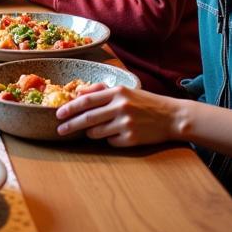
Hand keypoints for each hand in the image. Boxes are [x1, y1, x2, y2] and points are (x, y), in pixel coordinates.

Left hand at [55, 84, 179, 146]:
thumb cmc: (145, 102)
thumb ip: (101, 90)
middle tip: (60, 130)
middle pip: (88, 118)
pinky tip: (118, 134)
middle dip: (70, 125)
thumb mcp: (125, 90)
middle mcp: (121, 107)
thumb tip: (79, 92)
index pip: (87, 100)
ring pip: (96, 133)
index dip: (70, 108)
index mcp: (118, 92)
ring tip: (95, 130)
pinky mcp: (131, 139)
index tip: (58, 114)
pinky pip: (110, 142)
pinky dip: (109, 139)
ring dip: (90, 133)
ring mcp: (126, 124)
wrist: (172, 117)